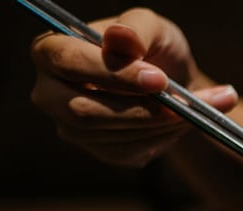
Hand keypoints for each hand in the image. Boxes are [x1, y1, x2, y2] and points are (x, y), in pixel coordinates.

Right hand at [29, 8, 237, 167]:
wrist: (175, 85)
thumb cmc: (155, 49)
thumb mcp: (152, 28)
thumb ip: (137, 30)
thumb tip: (120, 38)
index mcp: (51, 50)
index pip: (67, 61)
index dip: (114, 74)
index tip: (159, 80)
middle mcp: (50, 92)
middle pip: (83, 110)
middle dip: (140, 109)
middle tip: (182, 104)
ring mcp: (72, 126)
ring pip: (111, 134)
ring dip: (159, 123)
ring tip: (192, 108)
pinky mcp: (100, 150)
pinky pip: (129, 151)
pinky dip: (162, 137)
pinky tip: (181, 122)